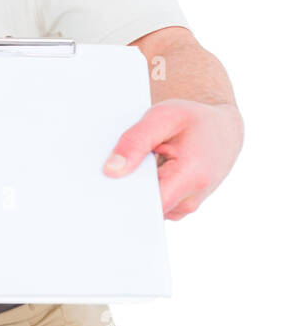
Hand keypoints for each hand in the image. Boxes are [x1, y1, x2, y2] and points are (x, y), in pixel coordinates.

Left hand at [102, 98, 243, 219]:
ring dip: (134, 188)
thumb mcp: (164, 117)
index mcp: (190, 178)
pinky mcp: (177, 208)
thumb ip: (135, 141)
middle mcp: (189, 201)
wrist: (223, 132)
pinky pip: (151, 204)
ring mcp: (183, 208)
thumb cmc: (194, 121)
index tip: (103, 186)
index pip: (145, 205)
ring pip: (144, 206)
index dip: (122, 196)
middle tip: (112, 169)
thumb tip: (111, 170)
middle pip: (141, 208)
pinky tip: (142, 172)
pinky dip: (142, 189)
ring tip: (137, 164)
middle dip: (124, 190)